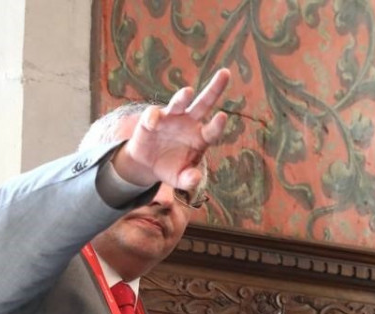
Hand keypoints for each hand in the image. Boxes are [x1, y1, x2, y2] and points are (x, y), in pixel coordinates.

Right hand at [112, 69, 230, 191]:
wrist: (148, 164)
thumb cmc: (171, 168)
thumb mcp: (180, 179)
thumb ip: (189, 180)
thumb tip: (195, 179)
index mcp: (201, 138)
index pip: (213, 130)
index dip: (217, 125)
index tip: (223, 116)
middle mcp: (189, 123)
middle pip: (204, 103)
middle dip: (215, 88)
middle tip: (226, 73)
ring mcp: (172, 118)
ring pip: (179, 103)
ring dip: (182, 98)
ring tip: (188, 92)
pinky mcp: (153, 118)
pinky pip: (153, 115)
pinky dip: (153, 118)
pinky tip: (153, 125)